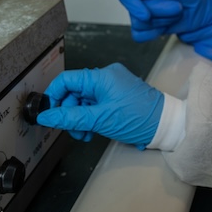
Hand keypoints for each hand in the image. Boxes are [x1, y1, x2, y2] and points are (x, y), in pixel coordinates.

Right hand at [36, 63, 163, 147]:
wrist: (165, 125)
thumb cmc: (138, 118)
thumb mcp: (100, 119)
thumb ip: (71, 117)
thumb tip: (46, 116)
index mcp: (101, 76)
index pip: (67, 80)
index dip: (54, 96)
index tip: (48, 114)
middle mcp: (106, 78)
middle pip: (74, 92)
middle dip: (69, 113)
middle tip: (73, 131)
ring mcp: (112, 88)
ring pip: (84, 102)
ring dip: (80, 119)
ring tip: (85, 135)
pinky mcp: (117, 98)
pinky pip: (95, 106)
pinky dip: (91, 119)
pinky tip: (93, 132)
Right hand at [118, 0, 211, 41]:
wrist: (207, 6)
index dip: (133, 5)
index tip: (146, 13)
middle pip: (135, 12)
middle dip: (159, 12)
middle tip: (177, 7)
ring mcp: (143, 12)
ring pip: (139, 25)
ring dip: (162, 21)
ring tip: (176, 12)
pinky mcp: (148, 27)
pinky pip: (140, 36)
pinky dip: (155, 32)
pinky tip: (168, 24)